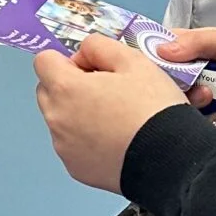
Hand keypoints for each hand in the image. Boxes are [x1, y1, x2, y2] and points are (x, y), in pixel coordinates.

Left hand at [33, 37, 186, 193]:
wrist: (171, 159)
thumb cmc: (153, 109)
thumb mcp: (133, 60)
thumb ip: (99, 46)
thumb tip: (84, 51)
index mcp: (65, 88)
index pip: (44, 61)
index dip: (69, 60)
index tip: (91, 68)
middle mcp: (57, 118)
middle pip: (47, 91)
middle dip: (69, 86)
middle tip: (105, 91)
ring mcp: (64, 146)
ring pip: (60, 119)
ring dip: (77, 113)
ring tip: (115, 117)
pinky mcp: (76, 168)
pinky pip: (72, 145)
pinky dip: (86, 140)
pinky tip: (115, 139)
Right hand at [152, 26, 215, 126]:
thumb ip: (197, 42)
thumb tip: (162, 51)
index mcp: (193, 53)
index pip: (162, 55)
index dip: (153, 59)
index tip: (150, 65)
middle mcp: (194, 77)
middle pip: (167, 84)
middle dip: (175, 86)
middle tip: (192, 84)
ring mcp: (204, 102)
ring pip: (179, 106)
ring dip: (192, 103)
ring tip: (209, 98)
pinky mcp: (215, 123)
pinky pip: (197, 126)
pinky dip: (205, 122)